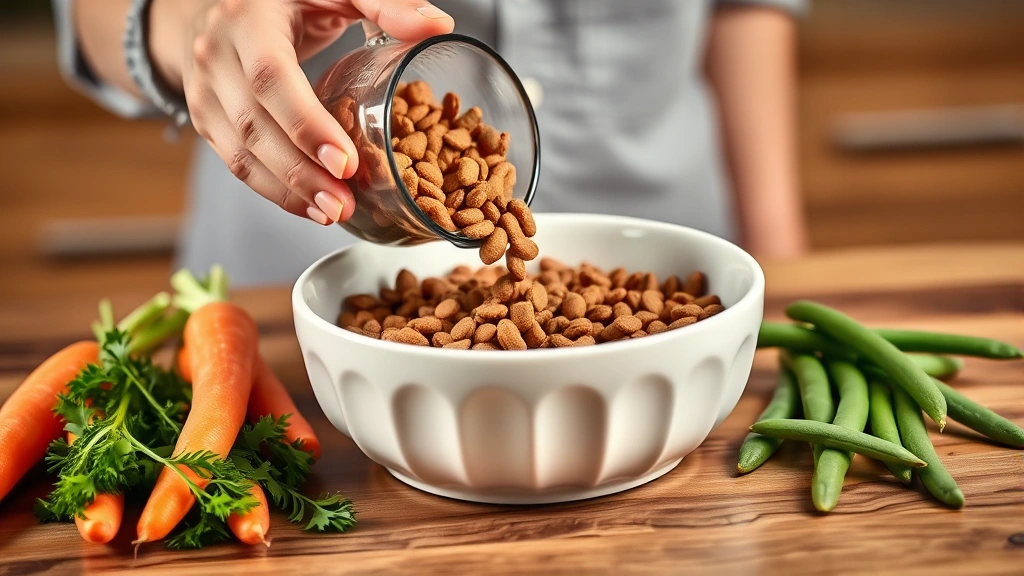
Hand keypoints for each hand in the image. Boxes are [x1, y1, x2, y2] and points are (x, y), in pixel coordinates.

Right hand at [150, 0, 453, 223]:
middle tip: (344, 202)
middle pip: (254, 124)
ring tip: (333, 213)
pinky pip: (235, 161)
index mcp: (246, 17)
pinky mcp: (204, 116)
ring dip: (287, 190)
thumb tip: (438, 25)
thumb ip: (385, 3)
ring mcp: (204, 88)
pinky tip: (308, 206)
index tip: (345, 162)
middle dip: (300, 171)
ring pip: (240, 151)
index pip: (270, 77)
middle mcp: (216, 53)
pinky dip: (273, 190)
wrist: (218, 2)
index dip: (306, 123)